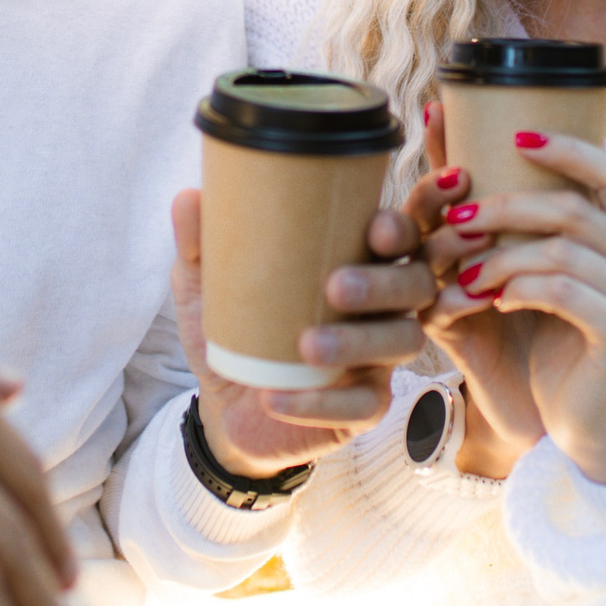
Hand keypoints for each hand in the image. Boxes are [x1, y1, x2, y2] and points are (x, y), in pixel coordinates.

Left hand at [168, 186, 441, 477]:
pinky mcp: (363, 408)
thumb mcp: (209, 286)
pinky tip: (277, 398)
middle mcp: (380, 307)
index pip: (401, 238)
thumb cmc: (235, 329)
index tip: (376, 228)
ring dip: (358, 341)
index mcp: (355, 262)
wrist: (225, 404)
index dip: (402, 230)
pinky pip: (362, 405)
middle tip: (335, 286)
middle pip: (416, 286)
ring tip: (306, 345)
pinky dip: (321, 402)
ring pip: (402, 342)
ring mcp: (377, 359)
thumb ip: (201, 245)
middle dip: (384, 284)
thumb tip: (189, 197)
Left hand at [418, 117, 605, 483]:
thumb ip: (504, 207)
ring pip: (564, 251)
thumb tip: (440, 121)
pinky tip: (495, 300)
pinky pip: (566, 292)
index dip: (566, 150)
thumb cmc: (550, 335)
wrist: (577, 421)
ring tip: (467, 273)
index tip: (514, 139)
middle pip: (576, 209)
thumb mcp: (530, 266)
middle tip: (457, 220)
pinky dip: (520, 288)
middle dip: (507, 207)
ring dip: (503, 256)